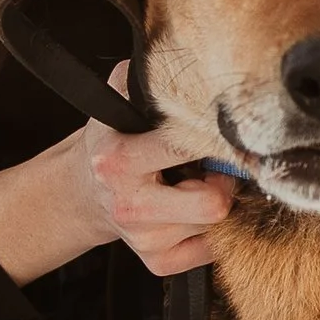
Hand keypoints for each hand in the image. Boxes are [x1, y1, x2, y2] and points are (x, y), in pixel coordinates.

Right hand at [82, 71, 238, 275]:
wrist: (85, 191)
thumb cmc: (114, 139)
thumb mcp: (118, 98)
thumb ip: (146, 77)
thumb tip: (185, 57)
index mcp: (120, 160)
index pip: (185, 148)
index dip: (218, 140)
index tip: (234, 134)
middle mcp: (131, 205)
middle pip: (212, 205)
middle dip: (223, 184)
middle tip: (213, 168)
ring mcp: (145, 240)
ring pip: (215, 225)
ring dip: (215, 202)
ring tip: (194, 184)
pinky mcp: (158, 263)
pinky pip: (211, 251)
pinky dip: (211, 231)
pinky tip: (191, 209)